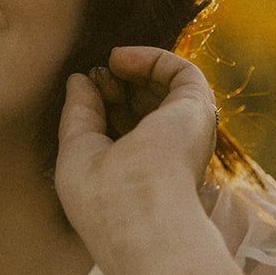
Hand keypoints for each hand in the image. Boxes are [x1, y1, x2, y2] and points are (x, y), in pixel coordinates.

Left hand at [53, 46, 217, 260]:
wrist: (140, 216)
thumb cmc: (104, 199)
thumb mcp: (77, 152)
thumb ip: (79, 114)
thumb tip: (78, 79)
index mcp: (144, 171)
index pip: (128, 128)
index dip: (104, 103)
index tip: (84, 92)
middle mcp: (170, 153)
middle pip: (147, 106)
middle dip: (117, 86)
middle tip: (96, 77)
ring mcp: (187, 131)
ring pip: (166, 88)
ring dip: (133, 70)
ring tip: (109, 66)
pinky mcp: (197, 109)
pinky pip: (180, 72)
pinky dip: (149, 58)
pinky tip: (120, 59)